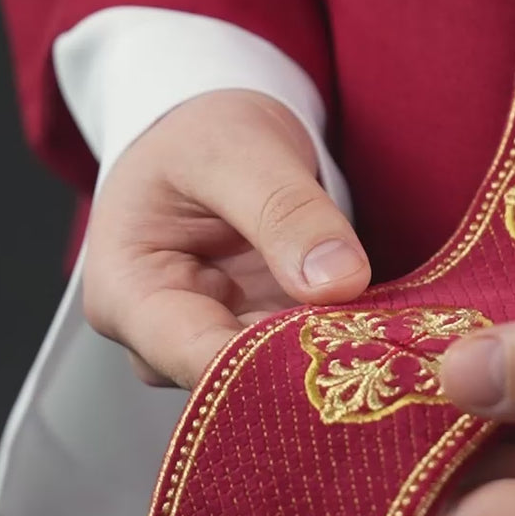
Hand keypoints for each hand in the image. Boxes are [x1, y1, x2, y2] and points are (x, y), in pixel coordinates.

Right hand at [83, 90, 369, 388]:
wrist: (206, 135)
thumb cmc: (199, 135)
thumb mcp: (237, 149)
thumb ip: (286, 212)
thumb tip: (339, 281)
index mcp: (126, 298)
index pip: (198, 360)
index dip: (273, 366)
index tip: (345, 348)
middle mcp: (160, 341)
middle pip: (238, 380)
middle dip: (309, 362)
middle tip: (384, 339)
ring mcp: (211, 346)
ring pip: (275, 376)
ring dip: (330, 355)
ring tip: (388, 329)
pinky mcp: (257, 342)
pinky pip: (299, 357)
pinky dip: (338, 341)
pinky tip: (380, 326)